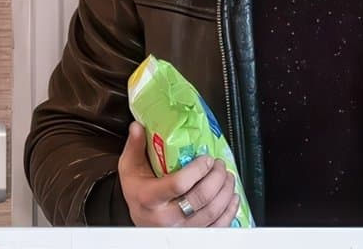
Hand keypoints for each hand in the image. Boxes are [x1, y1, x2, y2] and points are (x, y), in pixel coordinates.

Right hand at [117, 121, 240, 226]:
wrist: (141, 222)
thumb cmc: (138, 194)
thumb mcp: (130, 170)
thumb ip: (135, 147)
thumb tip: (138, 126)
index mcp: (150, 199)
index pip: (179, 184)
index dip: (198, 169)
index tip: (206, 159)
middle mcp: (166, 218)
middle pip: (201, 197)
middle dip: (217, 176)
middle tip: (220, 164)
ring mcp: (181, 229)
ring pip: (213, 211)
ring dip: (226, 190)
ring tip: (227, 176)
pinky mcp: (194, 235)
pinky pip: (218, 226)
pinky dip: (230, 210)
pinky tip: (232, 197)